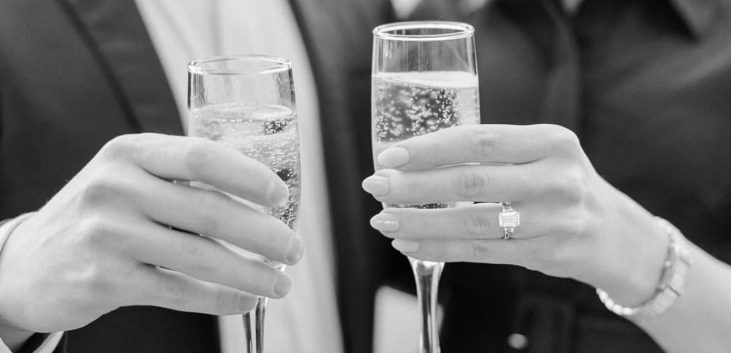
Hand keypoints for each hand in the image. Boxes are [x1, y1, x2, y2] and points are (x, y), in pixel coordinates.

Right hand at [0, 133, 302, 335]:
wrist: (30, 263)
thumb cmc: (103, 214)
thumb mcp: (129, 178)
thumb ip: (182, 178)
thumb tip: (264, 198)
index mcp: (131, 152)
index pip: (201, 156)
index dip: (249, 176)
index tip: (282, 196)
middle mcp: (116, 187)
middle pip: (209, 211)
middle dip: (264, 234)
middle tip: (295, 249)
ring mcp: (107, 234)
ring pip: (200, 257)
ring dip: (252, 273)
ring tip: (281, 284)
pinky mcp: (105, 279)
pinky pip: (179, 292)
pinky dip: (221, 299)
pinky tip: (245, 302)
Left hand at [363, 124, 667, 305]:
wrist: (616, 233)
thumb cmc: (561, 184)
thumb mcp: (541, 154)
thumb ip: (490, 153)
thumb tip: (414, 161)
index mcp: (551, 141)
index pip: (479, 140)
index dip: (430, 149)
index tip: (391, 156)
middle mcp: (556, 177)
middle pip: (472, 182)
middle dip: (415, 186)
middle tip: (376, 187)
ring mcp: (554, 219)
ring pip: (472, 223)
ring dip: (421, 223)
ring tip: (384, 221)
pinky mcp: (546, 253)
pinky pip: (482, 252)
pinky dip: (441, 248)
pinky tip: (410, 245)